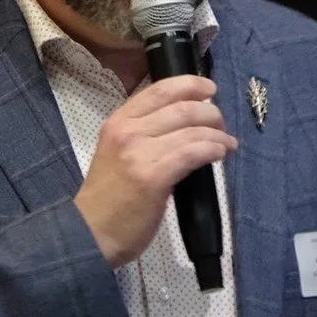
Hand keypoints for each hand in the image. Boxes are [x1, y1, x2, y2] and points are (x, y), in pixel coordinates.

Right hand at [73, 75, 237, 267]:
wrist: (90, 232)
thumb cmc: (108, 197)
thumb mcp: (117, 152)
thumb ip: (143, 134)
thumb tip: (184, 124)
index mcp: (118, 121)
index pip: (159, 90)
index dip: (189, 84)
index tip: (209, 89)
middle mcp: (127, 131)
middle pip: (181, 107)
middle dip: (210, 112)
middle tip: (221, 124)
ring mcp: (139, 153)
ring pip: (191, 129)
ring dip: (217, 133)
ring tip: (227, 142)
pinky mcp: (153, 177)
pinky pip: (192, 152)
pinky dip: (212, 149)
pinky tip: (220, 153)